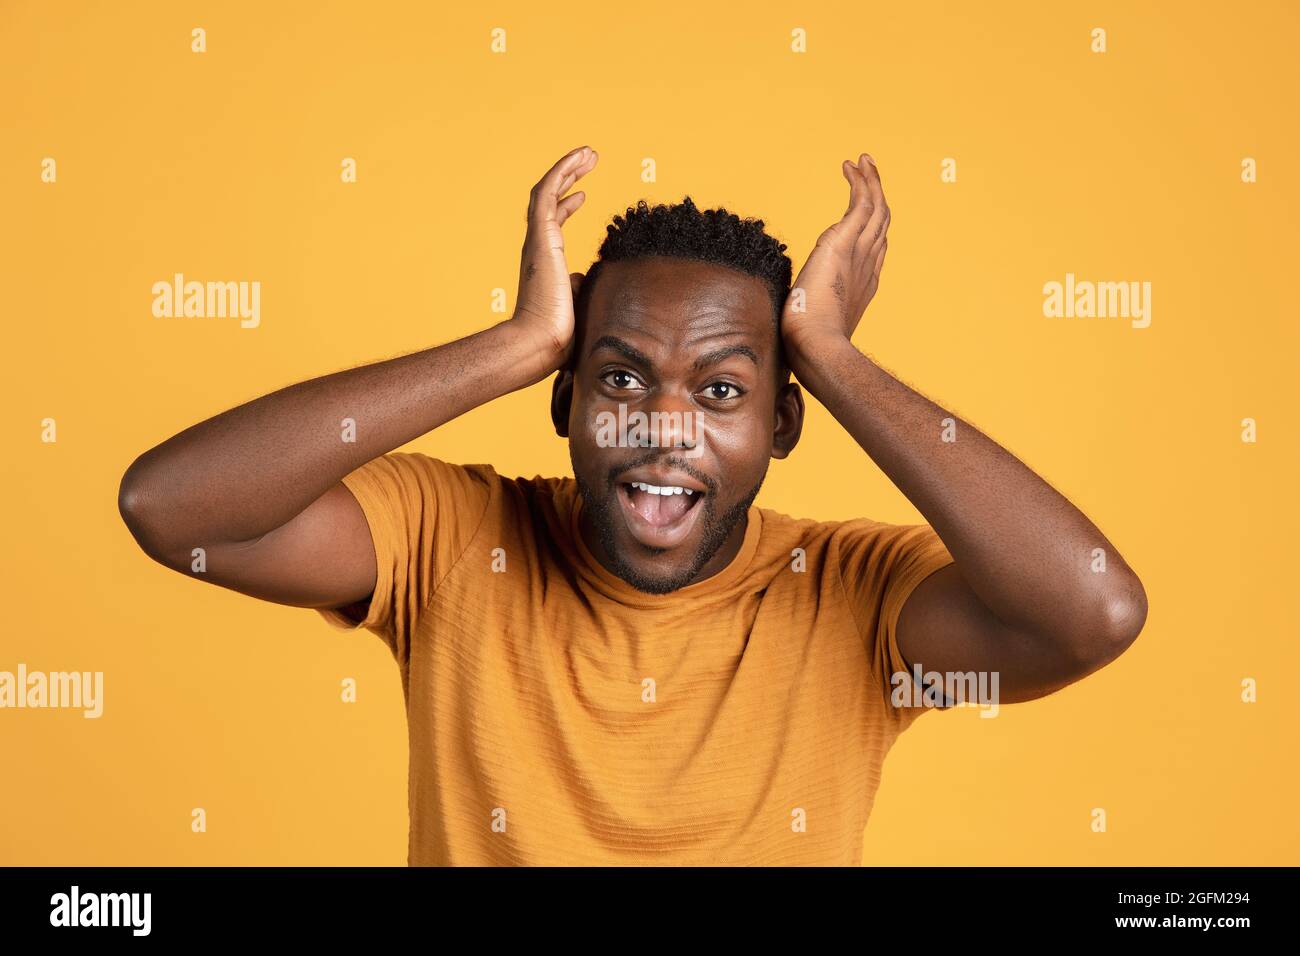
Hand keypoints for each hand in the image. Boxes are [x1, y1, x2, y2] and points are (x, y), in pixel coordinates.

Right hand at [507, 145, 598, 373]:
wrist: (540, 342)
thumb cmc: (558, 334)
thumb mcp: (575, 304)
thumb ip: (577, 287)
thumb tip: (584, 279)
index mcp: (545, 261)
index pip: (553, 223)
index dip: (567, 205)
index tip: (583, 194)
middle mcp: (537, 246)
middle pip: (548, 200)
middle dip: (568, 178)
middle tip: (588, 161)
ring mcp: (537, 240)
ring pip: (547, 192)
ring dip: (567, 169)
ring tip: (589, 154)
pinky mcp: (541, 236)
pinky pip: (548, 193)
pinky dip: (562, 172)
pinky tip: (580, 159)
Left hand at [781, 153, 888, 354]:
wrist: (816, 345)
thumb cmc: (809, 343)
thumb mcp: (811, 321)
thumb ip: (809, 312)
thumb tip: (794, 317)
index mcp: (862, 283)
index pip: (874, 247)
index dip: (872, 226)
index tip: (863, 211)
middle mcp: (867, 264)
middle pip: (881, 222)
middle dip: (877, 196)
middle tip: (869, 174)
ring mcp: (858, 252)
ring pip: (876, 207)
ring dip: (871, 181)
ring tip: (862, 161)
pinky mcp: (843, 242)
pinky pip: (861, 202)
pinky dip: (859, 181)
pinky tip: (850, 166)